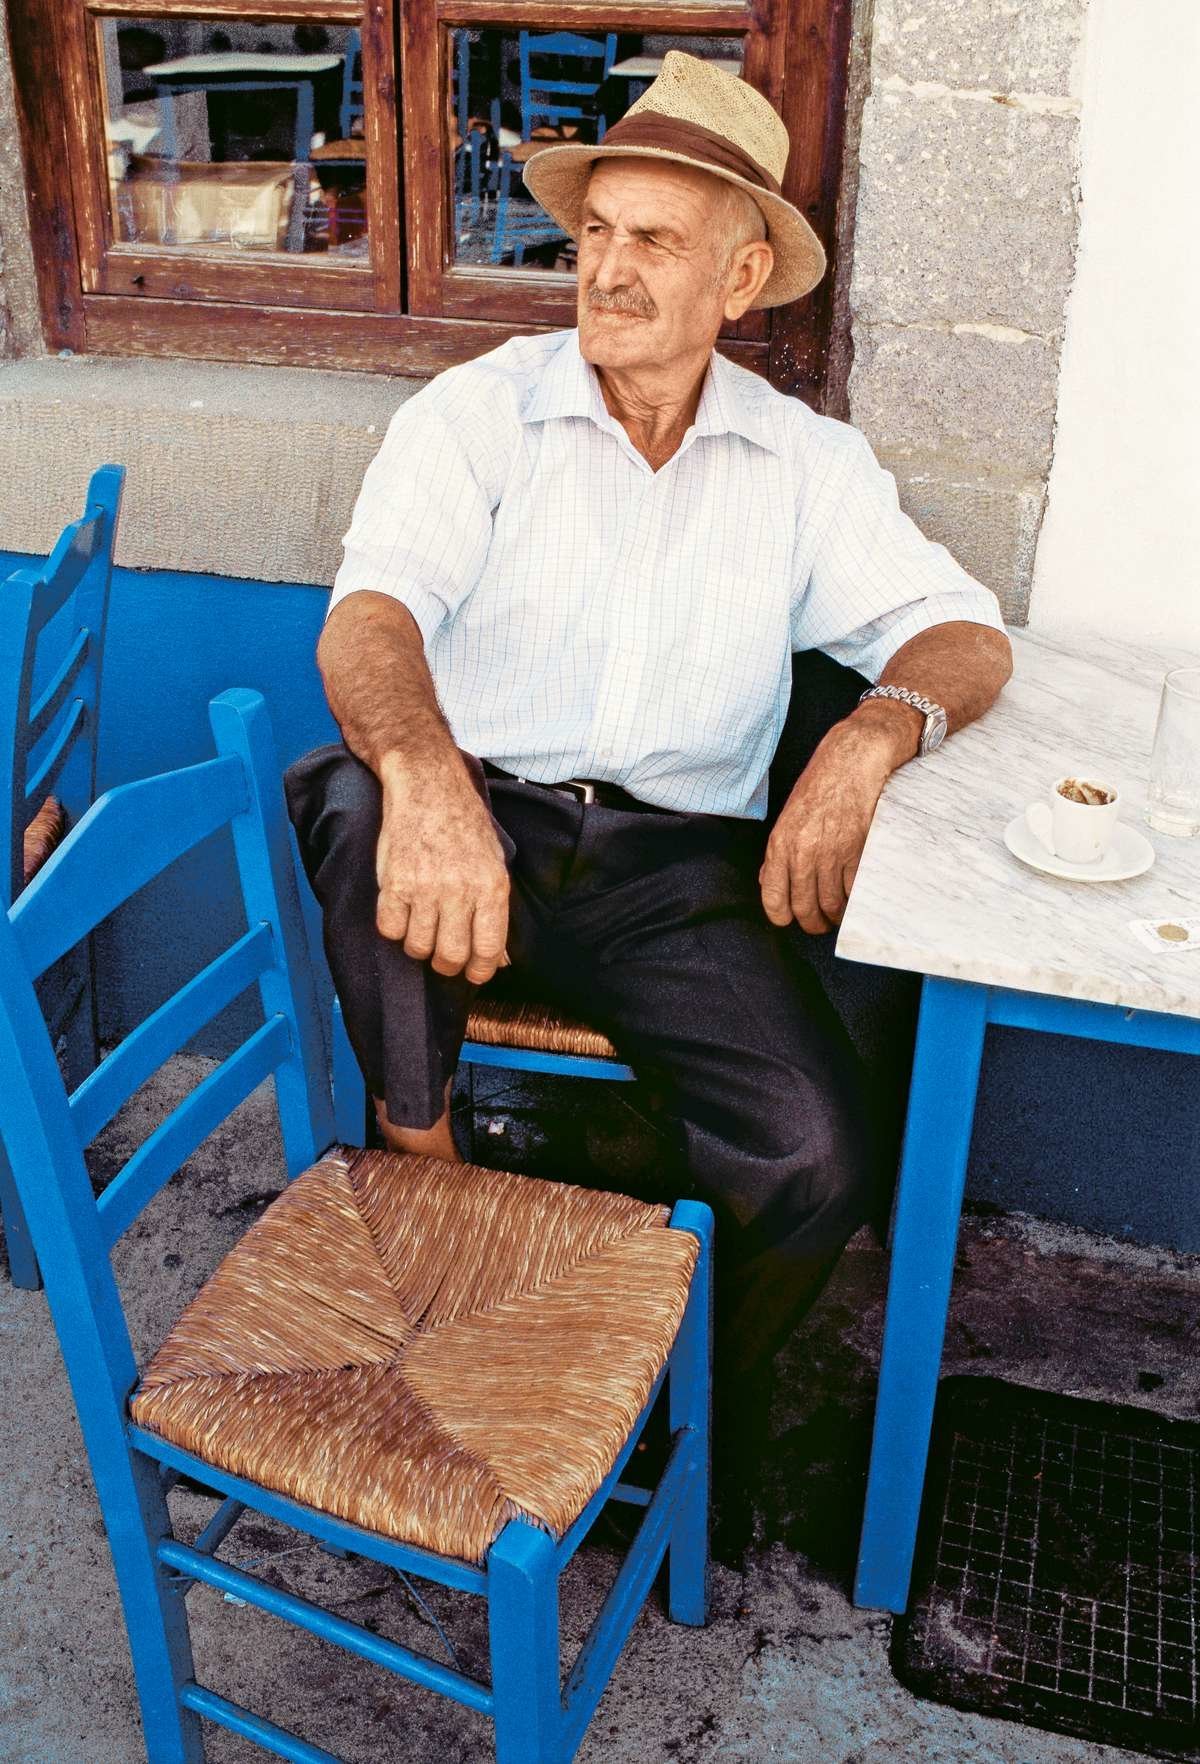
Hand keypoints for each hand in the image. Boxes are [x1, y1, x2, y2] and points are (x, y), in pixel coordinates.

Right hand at [375, 755, 509, 983]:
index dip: (479, 971)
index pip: (488, 949)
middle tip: (443, 957)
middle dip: (447, 964)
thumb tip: (499, 957)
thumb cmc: (463, 823)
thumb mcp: (494, 861)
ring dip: (419, 946)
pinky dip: (394, 929)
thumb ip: (495, 908)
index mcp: (491, 886)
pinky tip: (401, 914)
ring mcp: (425, 887)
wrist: (428, 785)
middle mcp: (460, 890)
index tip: (473, 974)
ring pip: (418, 946)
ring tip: (422, 930)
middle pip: (451, 955)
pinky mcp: (394, 883)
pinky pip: (390, 929)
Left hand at [759, 721, 896, 933]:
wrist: (852, 762)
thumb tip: (770, 881)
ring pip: (831, 903)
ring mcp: (832, 854)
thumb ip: (779, 852)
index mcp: (780, 844)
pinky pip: (854, 890)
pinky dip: (854, 899)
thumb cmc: (819, 786)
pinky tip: (853, 897)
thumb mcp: (788, 817)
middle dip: (812, 923)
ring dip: (835, 915)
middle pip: (805, 907)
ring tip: (837, 914)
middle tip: (818, 924)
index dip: (781, 917)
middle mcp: (803, 853)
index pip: (773, 897)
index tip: (789, 920)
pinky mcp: (858, 851)